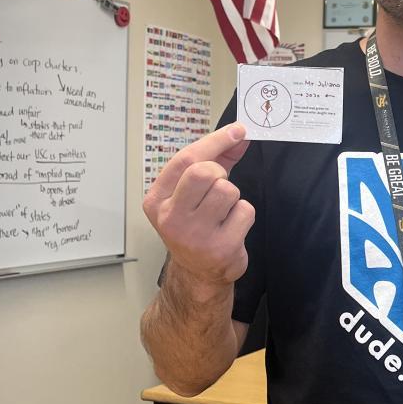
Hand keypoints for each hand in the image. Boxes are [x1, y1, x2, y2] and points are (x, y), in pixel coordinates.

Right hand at [143, 124, 253, 286]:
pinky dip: (244, 215)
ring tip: (223, 213)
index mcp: (157, 201)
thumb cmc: (197, 225)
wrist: (199, 273)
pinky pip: (244, 211)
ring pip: (228, 190)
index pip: (184, 160)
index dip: (215, 141)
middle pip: (204, 172)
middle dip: (220, 173)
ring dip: (233, 197)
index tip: (237, 130)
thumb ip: (216, 160)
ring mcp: (194, 235)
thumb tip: (239, 135)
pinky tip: (232, 228)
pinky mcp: (220, 248)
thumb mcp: (193, 194)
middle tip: (219, 187)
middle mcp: (171, 218)